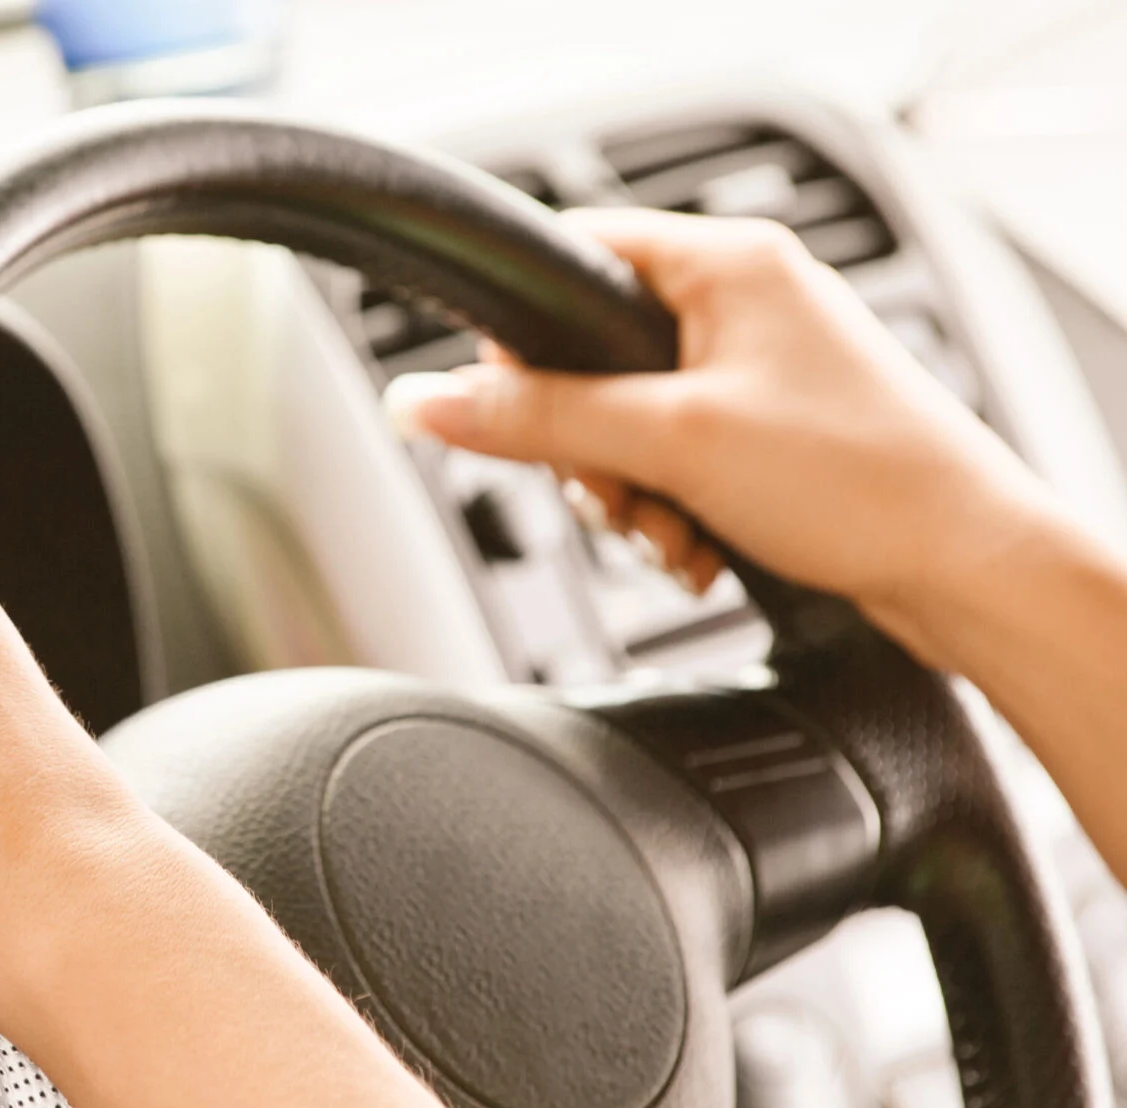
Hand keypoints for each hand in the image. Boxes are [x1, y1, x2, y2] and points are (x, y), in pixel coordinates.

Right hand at [384, 207, 1066, 666]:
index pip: (577, 254)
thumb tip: (425, 402)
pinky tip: (698, 549)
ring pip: (630, 422)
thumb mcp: (669, 443)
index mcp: (727, 263)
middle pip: (594, 357)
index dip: (524, 336)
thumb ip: (537, 418)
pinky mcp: (771, 432)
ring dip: (631, 493)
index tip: (508, 404)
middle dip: (590, 447)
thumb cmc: (860, 481)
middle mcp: (745, 303)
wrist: (966, 570)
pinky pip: (676, 461)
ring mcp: (760, 369)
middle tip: (619, 489)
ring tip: (673, 532)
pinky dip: (672, 511)